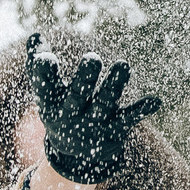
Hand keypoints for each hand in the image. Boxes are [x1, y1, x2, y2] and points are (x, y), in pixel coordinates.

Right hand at [27, 34, 161, 185]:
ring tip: (123, 65)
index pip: (44, 89)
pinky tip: (155, 101)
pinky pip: (129, 118)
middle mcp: (71, 117)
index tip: (47, 58)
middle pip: (77, 97)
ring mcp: (94, 124)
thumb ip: (38, 63)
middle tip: (93, 57)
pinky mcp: (115, 129)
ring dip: (114, 85)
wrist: (76, 153)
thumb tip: (34, 35)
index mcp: (50, 105)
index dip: (44, 74)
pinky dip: (141, 110)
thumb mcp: (46, 90)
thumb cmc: (60, 107)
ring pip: (105, 103)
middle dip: (85, 79)